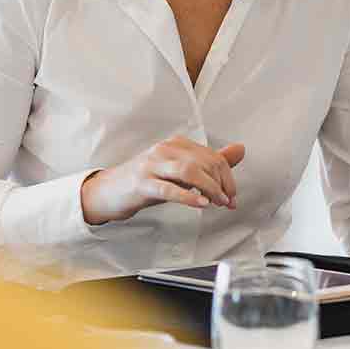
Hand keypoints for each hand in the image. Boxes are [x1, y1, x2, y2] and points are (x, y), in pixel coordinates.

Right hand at [80, 136, 245, 225]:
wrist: (109, 191)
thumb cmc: (147, 181)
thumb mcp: (180, 171)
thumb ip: (210, 161)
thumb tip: (240, 149)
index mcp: (176, 144)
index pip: (211, 156)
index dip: (227, 177)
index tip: (232, 196)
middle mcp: (164, 150)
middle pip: (203, 162)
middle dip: (221, 184)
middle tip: (228, 202)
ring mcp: (151, 165)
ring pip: (188, 171)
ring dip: (209, 189)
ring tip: (217, 203)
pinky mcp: (142, 183)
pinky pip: (168, 188)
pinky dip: (187, 196)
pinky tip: (200, 204)